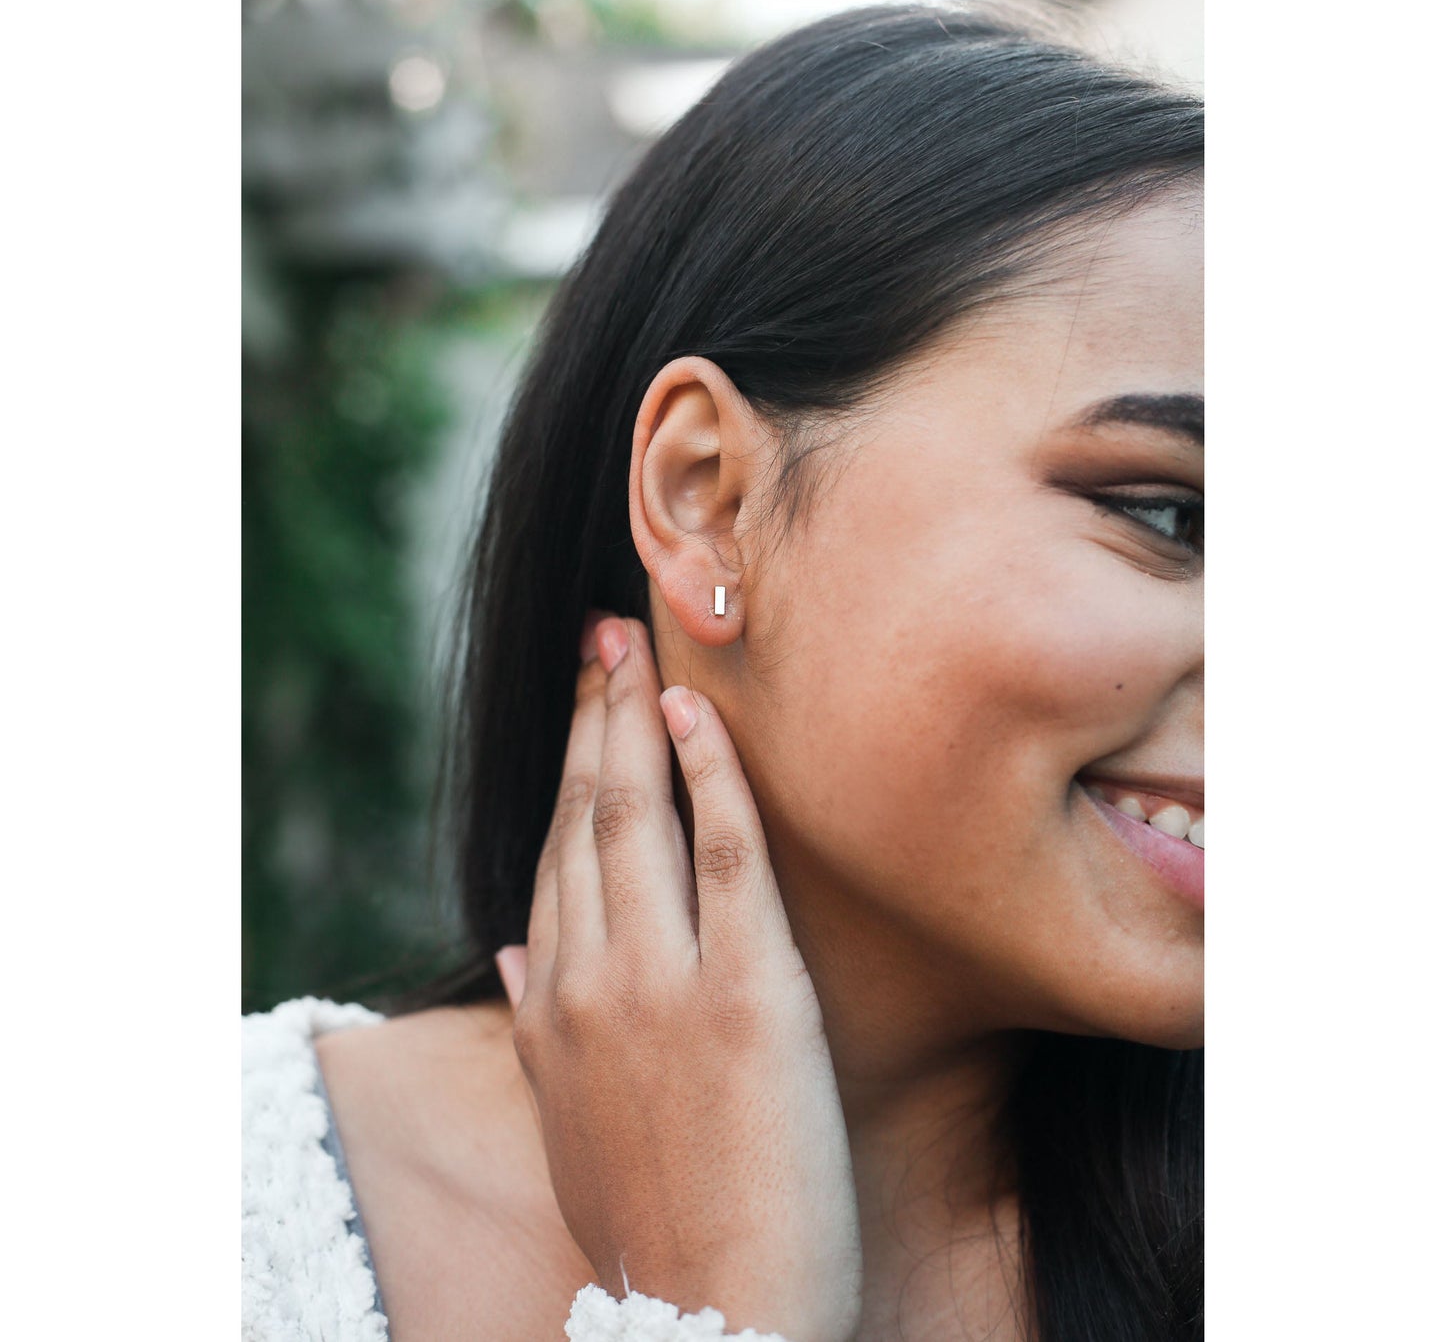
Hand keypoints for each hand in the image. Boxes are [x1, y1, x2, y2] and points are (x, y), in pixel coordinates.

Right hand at [495, 612, 862, 1341]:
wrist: (714, 1320)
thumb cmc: (655, 1225)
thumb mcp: (569, 1125)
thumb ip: (536, 1023)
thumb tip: (515, 944)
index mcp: (553, 1004)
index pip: (553, 853)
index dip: (565, 768)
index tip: (581, 703)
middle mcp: (590, 976)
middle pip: (583, 814)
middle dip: (591, 714)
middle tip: (601, 635)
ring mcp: (662, 979)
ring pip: (635, 815)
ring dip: (634, 719)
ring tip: (636, 645)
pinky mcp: (748, 991)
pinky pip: (724, 852)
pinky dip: (709, 772)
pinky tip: (698, 713)